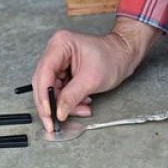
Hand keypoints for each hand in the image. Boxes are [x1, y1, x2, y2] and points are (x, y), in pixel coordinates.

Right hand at [31, 17, 160, 131]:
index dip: (44, 96)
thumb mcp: (92, 79)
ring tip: (80, 110)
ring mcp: (58, 61)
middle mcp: (55, 51)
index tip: (48, 114)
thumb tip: (58, 112)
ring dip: (63, 104)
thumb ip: (72, 96)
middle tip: (53, 123)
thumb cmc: (113, 58)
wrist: (124, 56)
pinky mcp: (63, 71)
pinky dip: (69, 101)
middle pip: (43, 82)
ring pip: (50, 89)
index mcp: (60, 44)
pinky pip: (60, 90)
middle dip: (50, 104)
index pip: (44, 73)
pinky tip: (81, 104)